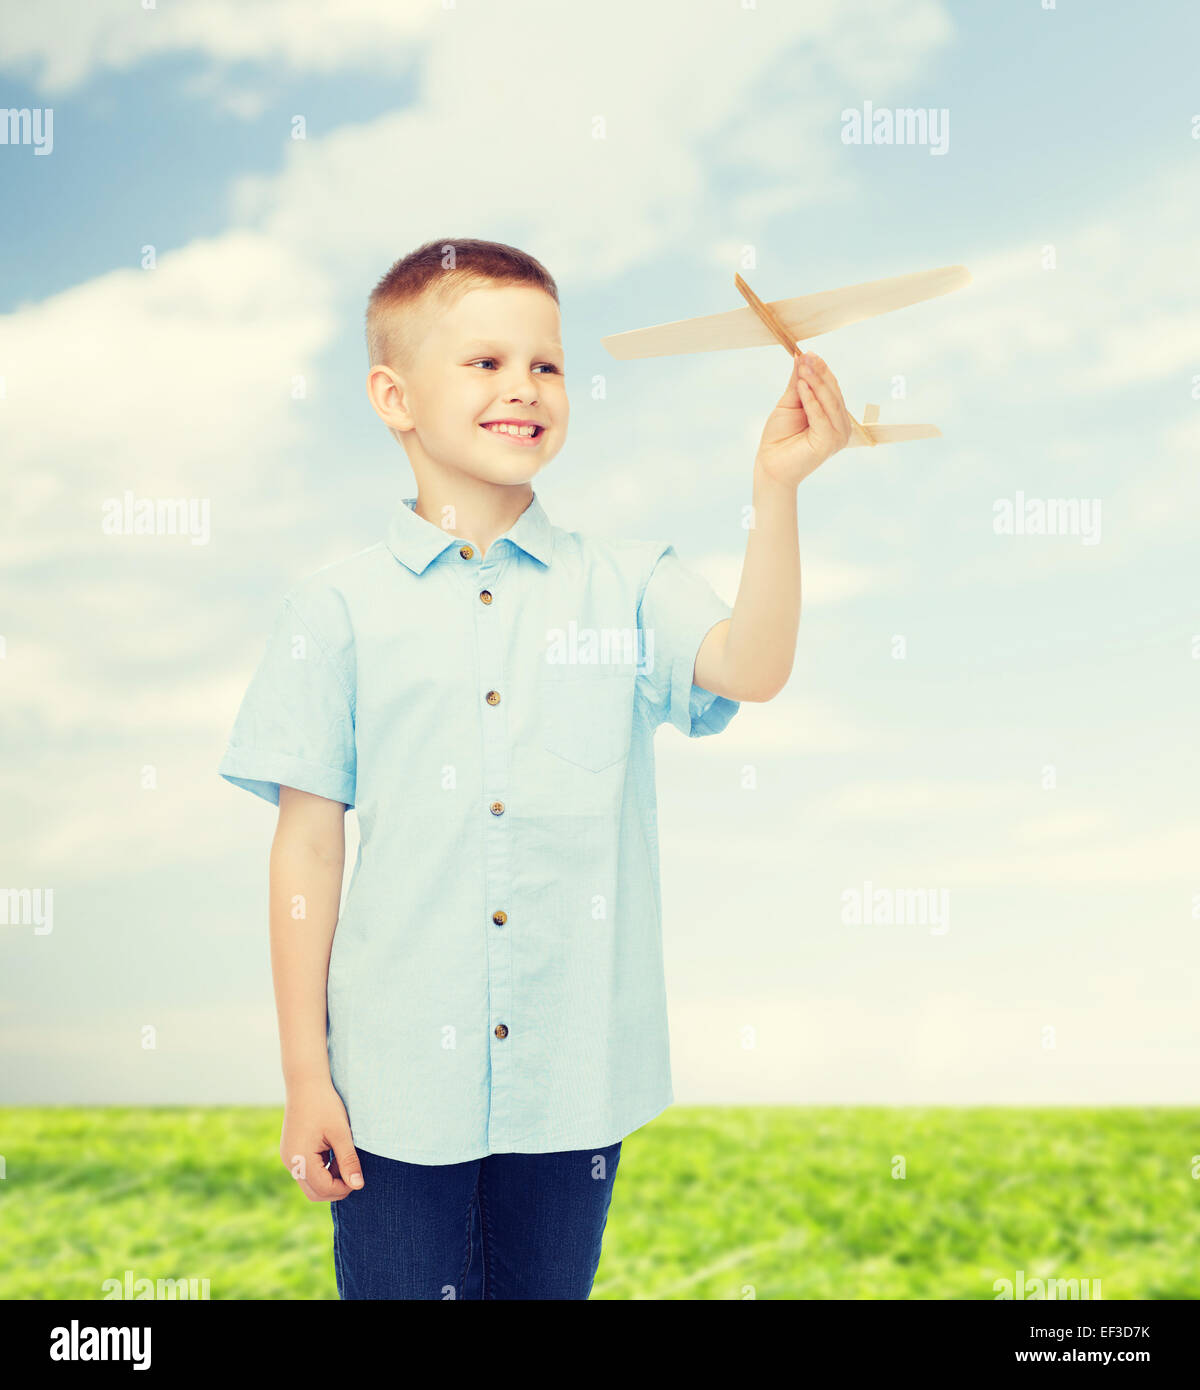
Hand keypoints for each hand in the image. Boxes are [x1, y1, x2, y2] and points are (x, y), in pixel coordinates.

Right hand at [280, 1077, 363, 1201]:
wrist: (306, 1082)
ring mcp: (288, 1156)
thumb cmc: (325, 1104)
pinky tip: (335, 1153)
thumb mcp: (341, 1132)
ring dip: (329, 1179)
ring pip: (310, 1183)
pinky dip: (322, 1169)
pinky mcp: (291, 1150)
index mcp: (300, 1158)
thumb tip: (358, 1185)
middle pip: (314, 1192)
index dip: (344, 1188)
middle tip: (354, 1174)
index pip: (323, 1188)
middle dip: (335, 1188)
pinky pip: (306, 1170)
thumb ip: (348, 1160)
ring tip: (344, 1158)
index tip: (359, 1178)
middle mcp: (290, 1161)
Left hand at [755, 351, 853, 486]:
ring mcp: (838, 435)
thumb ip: (798, 383)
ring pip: (829, 402)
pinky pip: (821, 416)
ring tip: (803, 367)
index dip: (821, 370)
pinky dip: (811, 400)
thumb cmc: (779, 437)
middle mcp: (840, 425)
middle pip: (832, 393)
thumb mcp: (789, 404)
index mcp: (834, 416)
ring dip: (816, 383)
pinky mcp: (830, 442)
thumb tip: (802, 357)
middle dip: (819, 373)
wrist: (770, 465)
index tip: (808, 353)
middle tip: (806, 356)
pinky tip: (802, 386)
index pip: (831, 388)